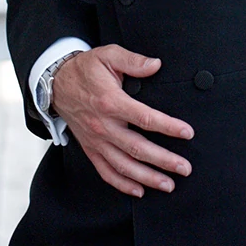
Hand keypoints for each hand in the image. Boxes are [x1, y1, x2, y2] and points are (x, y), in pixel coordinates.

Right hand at [51, 43, 193, 197]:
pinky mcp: (90, 149)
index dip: (168, 127)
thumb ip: (133, 61)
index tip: (187, 133)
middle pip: (137, 148)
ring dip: (147, 178)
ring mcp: (96, 141)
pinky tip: (139, 190)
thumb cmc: (86, 68)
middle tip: (184, 168)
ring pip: (124, 165)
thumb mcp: (109, 55)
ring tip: (169, 185)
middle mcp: (103, 125)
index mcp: (111, 102)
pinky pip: (106, 172)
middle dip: (164, 160)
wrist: (57, 84)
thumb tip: (156, 64)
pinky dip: (122, 184)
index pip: (144, 118)